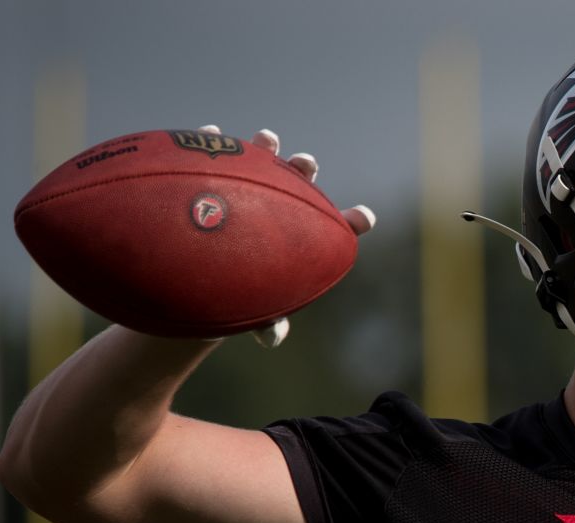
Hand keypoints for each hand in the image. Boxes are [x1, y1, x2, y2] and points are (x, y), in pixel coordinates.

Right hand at [197, 125, 374, 346]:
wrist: (209, 273)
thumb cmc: (245, 292)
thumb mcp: (257, 308)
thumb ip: (268, 321)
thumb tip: (273, 337)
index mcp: (304, 233)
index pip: (337, 225)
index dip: (354, 220)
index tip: (365, 218)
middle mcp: (283, 202)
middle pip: (301, 179)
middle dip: (304, 168)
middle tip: (304, 164)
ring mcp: (252, 183)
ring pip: (263, 158)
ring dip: (266, 147)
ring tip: (266, 140)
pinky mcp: (218, 174)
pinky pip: (215, 154)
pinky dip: (213, 141)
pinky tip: (209, 133)